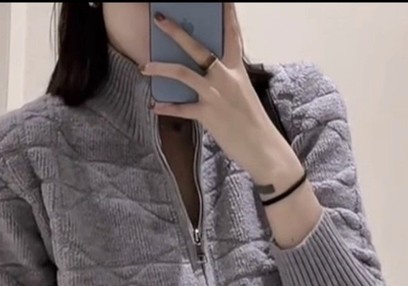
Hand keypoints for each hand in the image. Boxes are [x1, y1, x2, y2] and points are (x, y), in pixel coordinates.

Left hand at [141, 3, 298, 184]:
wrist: (263, 149)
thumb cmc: (252, 123)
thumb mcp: (242, 94)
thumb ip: (225, 80)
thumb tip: (204, 74)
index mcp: (237, 70)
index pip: (232, 35)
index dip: (227, 13)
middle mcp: (226, 77)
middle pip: (198, 47)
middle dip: (176, 32)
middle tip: (159, 19)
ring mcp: (216, 95)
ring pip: (182, 72)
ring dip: (161, 68)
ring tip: (145, 66)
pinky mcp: (208, 115)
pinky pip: (182, 108)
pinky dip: (167, 108)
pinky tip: (155, 106)